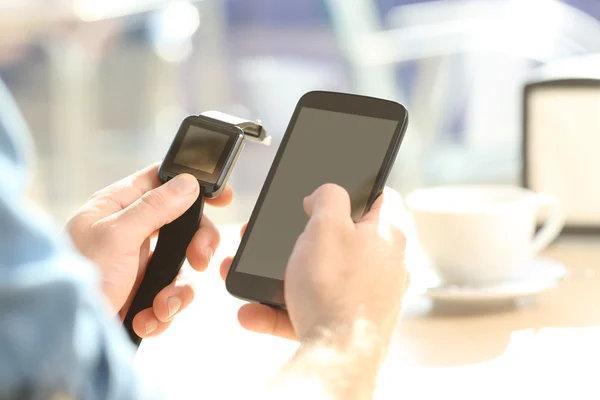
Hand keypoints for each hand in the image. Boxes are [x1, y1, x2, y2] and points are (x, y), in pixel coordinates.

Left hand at [66, 163, 231, 338]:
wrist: (65, 335)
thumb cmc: (77, 277)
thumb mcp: (116, 236)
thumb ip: (154, 208)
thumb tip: (188, 183)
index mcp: (120, 207)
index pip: (163, 182)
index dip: (193, 184)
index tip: (222, 196)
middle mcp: (133, 233)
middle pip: (185, 226)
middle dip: (198, 245)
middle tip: (201, 259)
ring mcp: (141, 264)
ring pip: (184, 266)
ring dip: (179, 290)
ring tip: (162, 306)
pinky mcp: (145, 293)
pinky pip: (173, 296)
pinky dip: (165, 312)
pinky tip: (148, 319)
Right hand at [220, 184, 408, 342]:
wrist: (337, 356)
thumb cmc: (336, 287)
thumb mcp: (326, 225)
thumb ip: (328, 197)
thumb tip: (326, 195)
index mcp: (388, 235)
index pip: (382, 198)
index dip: (357, 188)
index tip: (330, 192)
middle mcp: (384, 265)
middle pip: (343, 239)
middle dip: (303, 237)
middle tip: (280, 236)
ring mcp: (367, 297)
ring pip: (321, 276)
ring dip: (283, 276)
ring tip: (252, 275)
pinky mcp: (348, 324)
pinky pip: (312, 308)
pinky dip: (283, 309)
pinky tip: (253, 312)